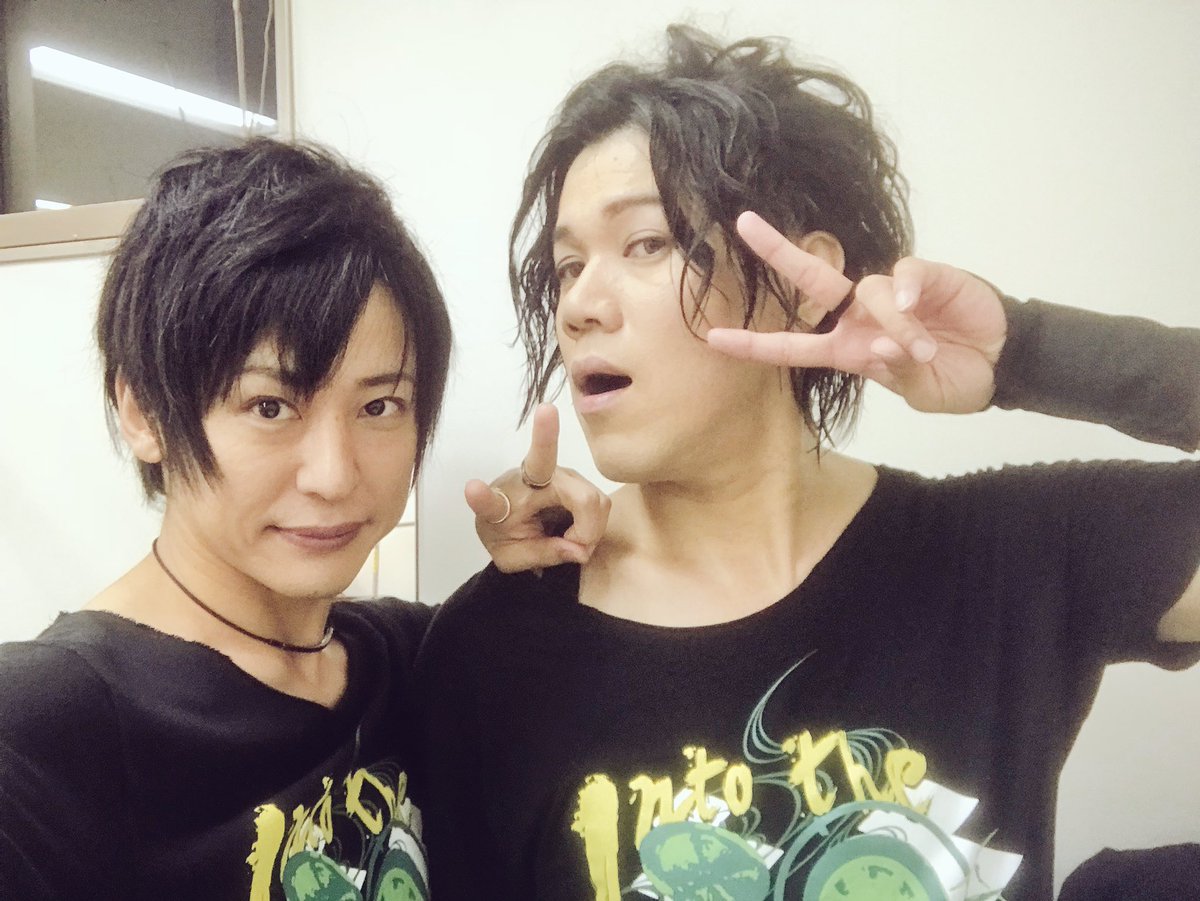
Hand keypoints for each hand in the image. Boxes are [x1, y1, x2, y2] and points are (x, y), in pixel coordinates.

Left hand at [467, 403, 611, 572]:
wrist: (508, 517)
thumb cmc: (505, 534)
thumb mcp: (513, 557)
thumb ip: (543, 555)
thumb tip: (581, 550)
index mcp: (501, 501)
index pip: (491, 499)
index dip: (484, 494)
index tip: (481, 481)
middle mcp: (530, 476)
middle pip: (579, 497)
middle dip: (587, 528)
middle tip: (578, 549)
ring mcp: (558, 471)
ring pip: (595, 500)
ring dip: (590, 529)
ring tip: (571, 540)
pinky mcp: (575, 476)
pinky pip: (600, 502)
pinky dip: (594, 525)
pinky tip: (575, 530)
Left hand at [707, 211, 1007, 413]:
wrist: (999, 364)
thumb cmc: (949, 378)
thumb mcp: (917, 389)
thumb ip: (894, 370)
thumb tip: (880, 347)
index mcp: (846, 348)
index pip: (791, 344)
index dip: (753, 343)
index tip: (712, 339)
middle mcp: (860, 316)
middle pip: (812, 280)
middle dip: (778, 252)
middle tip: (746, 224)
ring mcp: (893, 293)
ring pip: (869, 290)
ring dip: (894, 323)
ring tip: (924, 350)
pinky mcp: (927, 275)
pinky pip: (905, 274)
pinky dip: (907, 289)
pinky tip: (916, 305)